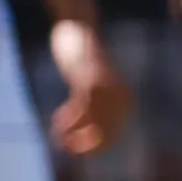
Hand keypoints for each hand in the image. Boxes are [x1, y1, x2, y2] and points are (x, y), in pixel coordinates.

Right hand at [49, 21, 132, 155]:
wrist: (79, 30)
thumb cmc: (81, 63)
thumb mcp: (88, 90)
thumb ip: (90, 110)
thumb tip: (84, 137)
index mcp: (124, 101)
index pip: (111, 137)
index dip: (91, 149)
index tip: (71, 151)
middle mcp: (120, 97)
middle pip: (104, 135)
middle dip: (81, 145)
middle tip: (62, 145)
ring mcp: (106, 88)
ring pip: (92, 124)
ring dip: (70, 133)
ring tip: (57, 133)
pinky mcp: (90, 79)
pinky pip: (81, 108)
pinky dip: (68, 119)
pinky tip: (57, 122)